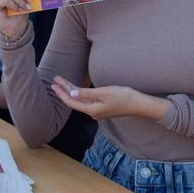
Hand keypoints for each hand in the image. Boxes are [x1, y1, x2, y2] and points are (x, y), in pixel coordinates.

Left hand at [50, 76, 170, 120]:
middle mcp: (93, 112)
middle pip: (75, 101)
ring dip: (72, 91)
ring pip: (80, 100)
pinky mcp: (103, 107)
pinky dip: (80, 93)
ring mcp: (98, 110)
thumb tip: (71, 93)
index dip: (62, 93)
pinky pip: (87, 100)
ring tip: (63, 82)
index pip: (71, 101)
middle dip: (65, 90)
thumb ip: (87, 94)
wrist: (139, 104)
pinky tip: (76, 88)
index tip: (54, 84)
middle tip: (56, 79)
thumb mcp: (104, 92)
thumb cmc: (123, 97)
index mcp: (92, 110)